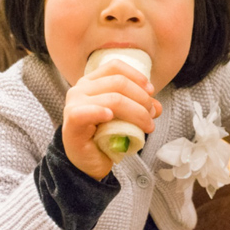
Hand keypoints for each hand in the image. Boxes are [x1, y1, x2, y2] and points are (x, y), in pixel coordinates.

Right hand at [62, 59, 161, 179]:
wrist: (87, 163)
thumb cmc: (103, 137)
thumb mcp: (125, 119)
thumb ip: (139, 108)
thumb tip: (157, 106)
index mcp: (91, 82)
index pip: (115, 66)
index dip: (136, 76)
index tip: (151, 91)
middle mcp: (80, 88)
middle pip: (118, 82)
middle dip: (142, 98)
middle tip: (152, 115)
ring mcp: (74, 104)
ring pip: (113, 98)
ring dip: (136, 112)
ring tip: (146, 125)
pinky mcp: (71, 122)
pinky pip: (86, 112)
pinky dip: (100, 112)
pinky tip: (110, 117)